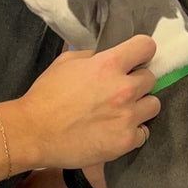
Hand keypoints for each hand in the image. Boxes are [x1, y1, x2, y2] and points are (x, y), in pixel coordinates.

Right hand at [10, 34, 159, 170]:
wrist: (33, 132)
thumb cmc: (45, 95)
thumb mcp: (65, 62)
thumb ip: (92, 57)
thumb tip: (105, 57)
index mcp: (108, 65)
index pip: (146, 46)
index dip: (140, 51)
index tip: (136, 58)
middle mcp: (123, 88)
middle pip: (151, 78)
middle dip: (137, 81)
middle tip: (119, 89)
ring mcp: (127, 116)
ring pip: (153, 105)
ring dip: (140, 106)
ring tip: (121, 112)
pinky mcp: (126, 141)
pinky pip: (143, 132)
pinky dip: (132, 132)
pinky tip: (115, 130)